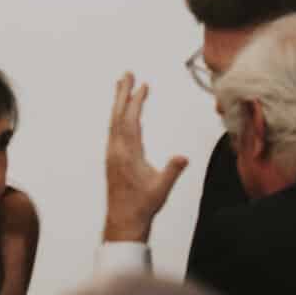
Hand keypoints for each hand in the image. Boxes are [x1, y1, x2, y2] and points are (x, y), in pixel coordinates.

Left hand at [104, 73, 189, 243]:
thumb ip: (172, 172)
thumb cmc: (143, 206)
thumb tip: (183, 157)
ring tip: (122, 85)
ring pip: (114, 121)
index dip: (136, 102)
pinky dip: (119, 116)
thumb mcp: (161, 189)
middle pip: (118, 115)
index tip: (142, 86)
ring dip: (119, 102)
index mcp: (127, 153)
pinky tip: (123, 113)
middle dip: (122, 93)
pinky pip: (114, 130)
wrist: (123, 221)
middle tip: (126, 73)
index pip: (130, 121)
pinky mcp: (113, 158)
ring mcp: (113, 153)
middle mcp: (116, 150)